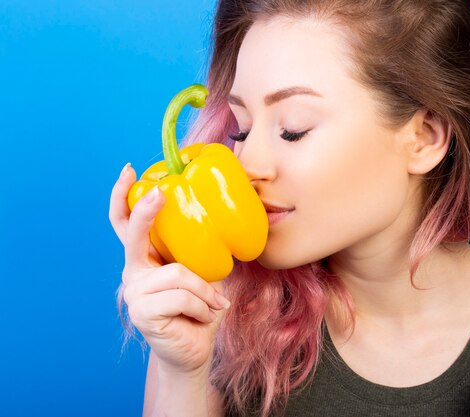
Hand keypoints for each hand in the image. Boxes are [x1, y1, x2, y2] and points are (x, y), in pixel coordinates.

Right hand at [109, 163, 229, 374]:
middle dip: (147, 212)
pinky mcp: (142, 312)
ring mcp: (134, 292)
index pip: (125, 224)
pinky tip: (204, 317)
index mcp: (145, 258)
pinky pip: (182, 297)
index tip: (130, 170)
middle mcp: (133, 271)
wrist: (195, 349)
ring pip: (178, 274)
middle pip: (133, 236)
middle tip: (161, 194)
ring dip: (205, 292)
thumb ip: (200, 251)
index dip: (123, 196)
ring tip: (212, 306)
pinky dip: (203, 306)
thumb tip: (225, 214)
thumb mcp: (203, 273)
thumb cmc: (200, 308)